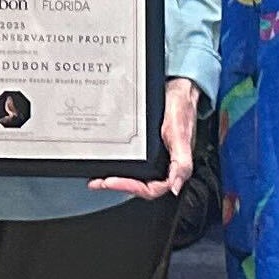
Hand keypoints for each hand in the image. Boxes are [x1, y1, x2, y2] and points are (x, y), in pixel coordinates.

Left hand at [91, 77, 200, 199]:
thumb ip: (181, 163)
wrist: (176, 89)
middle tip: (98, 182)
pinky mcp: (146, 148)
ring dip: (115, 178)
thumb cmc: (181, 109)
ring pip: (134, 175)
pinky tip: (106, 161)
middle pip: (139, 185)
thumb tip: (175, 187)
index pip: (152, 189)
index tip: (112, 182)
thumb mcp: (180, 135)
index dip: (131, 188)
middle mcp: (163, 165)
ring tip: (97, 177)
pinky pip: (131, 161)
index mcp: (173, 167)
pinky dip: (118, 164)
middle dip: (118, 185)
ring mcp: (154, 157)